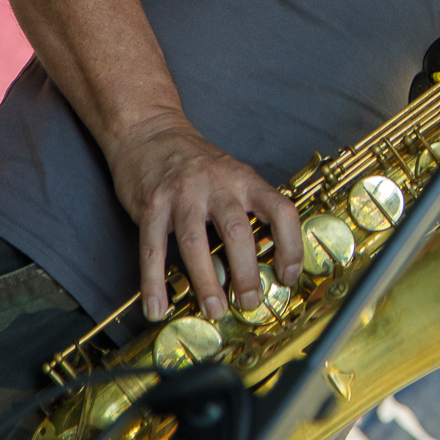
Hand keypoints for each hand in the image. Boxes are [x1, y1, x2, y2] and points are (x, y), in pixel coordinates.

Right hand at [109, 112, 303, 322]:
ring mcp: (181, 194)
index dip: (291, 245)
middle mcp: (216, 185)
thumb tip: (266, 260)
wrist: (149, 130)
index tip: (289, 275)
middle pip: (237, 231)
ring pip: (195, 243)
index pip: (280, 210)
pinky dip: (154, 282)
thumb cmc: (195, 161)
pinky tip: (157, 306)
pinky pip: (152, 249)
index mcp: (244, 179)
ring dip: (205, 281)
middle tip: (249, 302)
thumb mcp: (231, 175)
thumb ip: (247, 208)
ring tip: (213, 310)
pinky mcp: (151, 205)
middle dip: (246, 272)